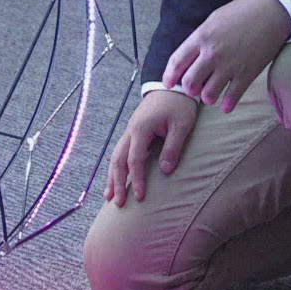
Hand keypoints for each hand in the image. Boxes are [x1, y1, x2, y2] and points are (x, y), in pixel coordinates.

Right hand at [104, 89, 199, 205]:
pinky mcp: (133, 131)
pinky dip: (116, 167)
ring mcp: (130, 131)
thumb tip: (165, 171)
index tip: (140, 197)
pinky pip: (120, 152)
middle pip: (118, 160)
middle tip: (118, 203)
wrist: (172, 85)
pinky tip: (115, 179)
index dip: (136, 180)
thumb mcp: (181, 126)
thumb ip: (172, 147)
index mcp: (141, 129)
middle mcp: (131, 131)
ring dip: (112, 177)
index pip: (135, 160)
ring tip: (109, 196)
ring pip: (116, 157)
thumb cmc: (179, 104)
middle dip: (117, 183)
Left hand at [162, 0, 290, 112]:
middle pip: (190, 83)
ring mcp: (230, 66)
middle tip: (194, 88)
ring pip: (208, 95)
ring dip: (208, 97)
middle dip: (189, 89)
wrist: (272, 11)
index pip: (177, 62)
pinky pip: (232, 98)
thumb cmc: (241, 12)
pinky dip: (227, 105)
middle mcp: (212, 54)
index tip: (169, 83)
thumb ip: (200, 39)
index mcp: (201, 37)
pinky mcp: (247, 74)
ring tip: (211, 94)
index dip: (169, 76)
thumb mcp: (213, 20)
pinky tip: (226, 105)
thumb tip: (190, 58)